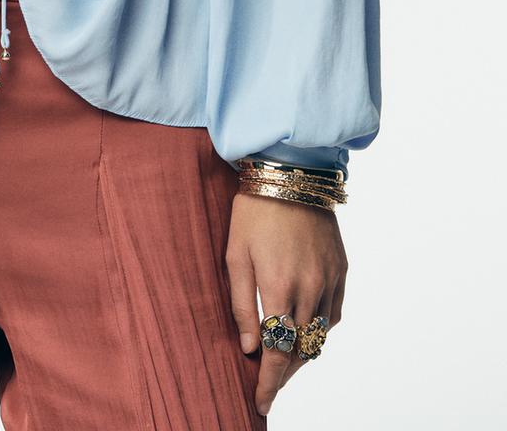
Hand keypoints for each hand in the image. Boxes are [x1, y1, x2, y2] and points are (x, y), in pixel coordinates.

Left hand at [226, 190, 346, 417]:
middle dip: (284, 375)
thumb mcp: (235, 255)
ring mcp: (330, 280)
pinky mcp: (341, 269)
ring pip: (319, 337)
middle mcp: (310, 288)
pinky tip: (304, 333)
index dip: (270, 384)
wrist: (290, 173)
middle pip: (300, 351)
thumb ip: (241, 305)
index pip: (278, 353)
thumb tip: (250, 348)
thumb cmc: (253, 212)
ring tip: (283, 365)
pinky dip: (319, 331)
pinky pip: (333, 315)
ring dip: (302, 356)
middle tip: (267, 387)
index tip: (260, 404)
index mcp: (279, 287)